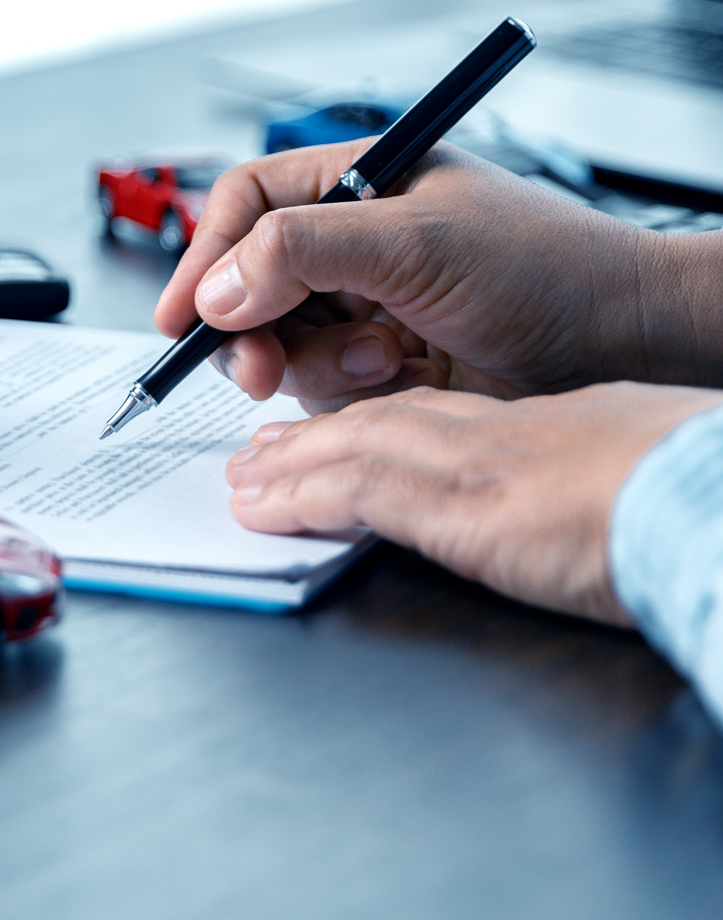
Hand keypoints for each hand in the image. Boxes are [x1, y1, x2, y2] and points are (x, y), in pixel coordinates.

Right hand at [154, 143, 717, 412]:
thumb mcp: (414, 242)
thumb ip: (302, 253)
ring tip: (385, 362)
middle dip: (250, 327)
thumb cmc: (544, 268)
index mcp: (355, 182)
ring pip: (279, 341)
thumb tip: (215, 289)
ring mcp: (364, 304)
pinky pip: (319, 386)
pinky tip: (404, 378)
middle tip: (258, 366)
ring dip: (315, 363)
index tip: (181, 316)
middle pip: (247, 282)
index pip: (247, 204)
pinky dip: (346, 392)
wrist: (625, 345)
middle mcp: (350, 242)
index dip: (204, 255)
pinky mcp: (382, 364)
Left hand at [223, 381, 722, 622]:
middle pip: (384, 422)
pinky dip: (299, 496)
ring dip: (291, 466)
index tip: (343, 431)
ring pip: (353, 448)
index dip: (382, 420)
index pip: (440, 412)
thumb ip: (590, 466)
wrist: (711, 495)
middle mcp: (494, 430)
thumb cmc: (697, 481)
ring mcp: (468, 462)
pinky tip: (262, 508)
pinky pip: (353, 489)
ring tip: (245, 480)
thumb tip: (588, 490)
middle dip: (319, 438)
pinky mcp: (451, 502)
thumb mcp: (639, 464)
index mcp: (542, 422)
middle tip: (264, 450)